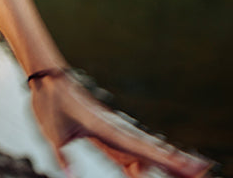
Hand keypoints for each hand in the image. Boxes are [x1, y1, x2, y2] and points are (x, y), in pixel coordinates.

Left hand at [28, 70, 213, 177]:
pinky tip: (146, 174)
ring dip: (161, 164)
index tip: (187, 166)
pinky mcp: (105, 133)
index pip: (140, 149)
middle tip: (200, 173)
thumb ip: (62, 157)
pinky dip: (140, 163)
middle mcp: (114, 131)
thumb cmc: (50, 103)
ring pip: (141, 152)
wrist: (48, 80)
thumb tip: (70, 177)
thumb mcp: (52, 133)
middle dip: (174, 163)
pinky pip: (127, 152)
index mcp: (106, 129)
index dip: (164, 160)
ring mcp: (112, 132)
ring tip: (186, 174)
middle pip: (149, 151)